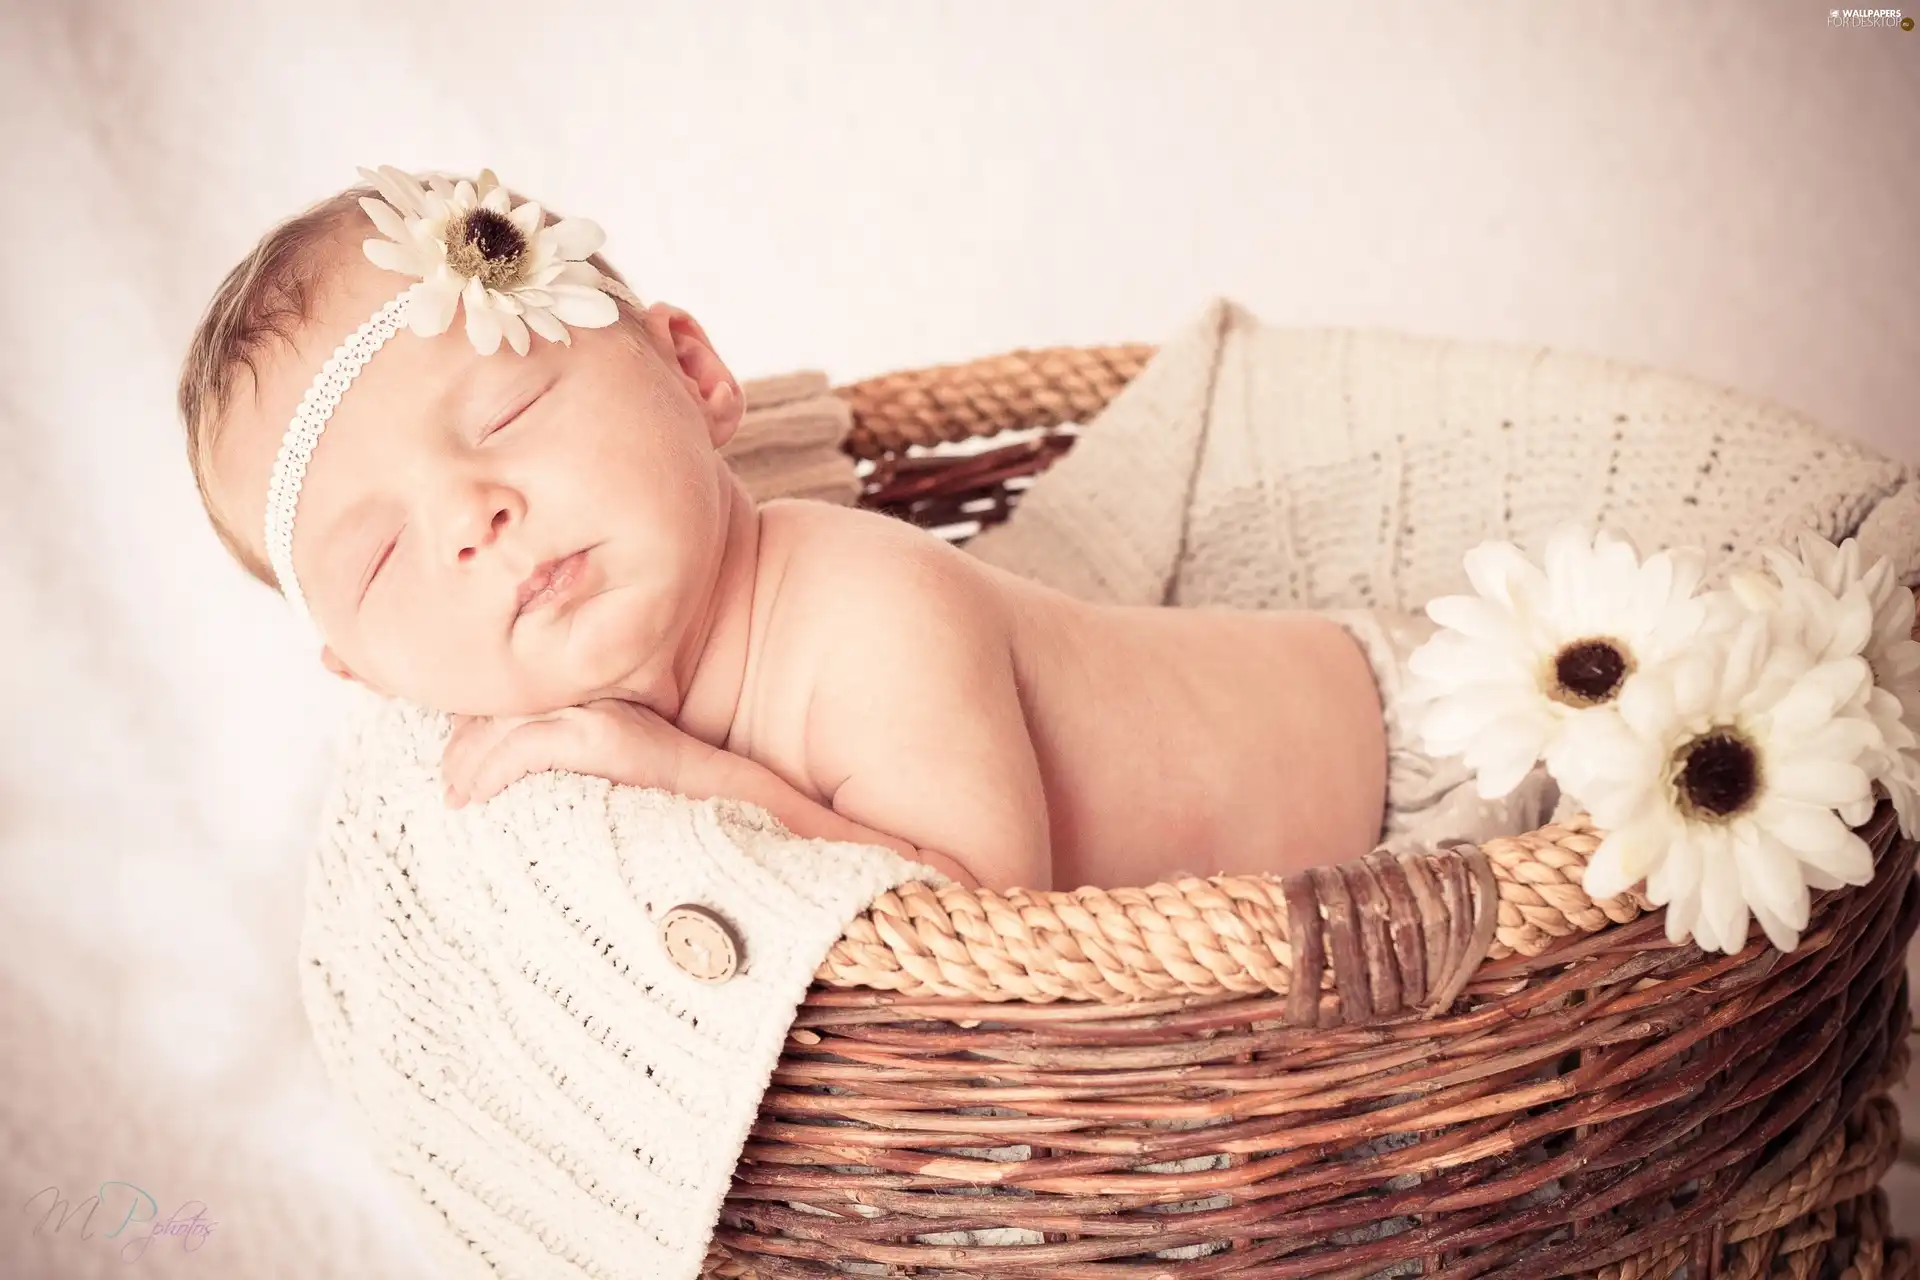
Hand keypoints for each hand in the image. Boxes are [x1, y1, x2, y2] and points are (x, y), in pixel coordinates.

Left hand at [440, 697, 702, 808]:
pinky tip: (476, 798)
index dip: (478, 726)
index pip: (518, 697)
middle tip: (451, 786)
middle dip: (466, 745)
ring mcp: (597, 713)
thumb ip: (571, 763)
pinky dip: (491, 771)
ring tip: (458, 798)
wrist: (732, 807)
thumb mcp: (616, 773)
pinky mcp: (603, 739)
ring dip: (469, 763)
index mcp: (595, 695)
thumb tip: (506, 779)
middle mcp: (594, 693)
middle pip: (504, 706)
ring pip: (505, 724)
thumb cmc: (674, 803)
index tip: (460, 764)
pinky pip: (525, 746)